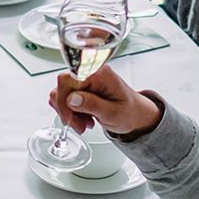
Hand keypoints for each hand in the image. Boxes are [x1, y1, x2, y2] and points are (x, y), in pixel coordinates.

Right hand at [48, 65, 162, 136]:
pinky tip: (83, 118)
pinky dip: (70, 111)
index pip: (67, 79)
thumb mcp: (113, 113)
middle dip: (66, 110)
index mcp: (100, 74)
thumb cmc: (130, 112)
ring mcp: (85, 79)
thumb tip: (71, 99)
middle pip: (62, 86)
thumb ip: (92, 105)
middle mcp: (90, 72)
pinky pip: (65, 97)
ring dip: (68, 113)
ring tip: (84, 123)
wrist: (136, 114)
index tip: (70, 119)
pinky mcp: (82, 87)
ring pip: (61, 93)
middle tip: (79, 126)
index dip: (64, 100)